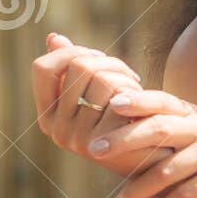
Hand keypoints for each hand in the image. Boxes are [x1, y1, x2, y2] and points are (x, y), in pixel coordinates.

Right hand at [31, 33, 161, 177]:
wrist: (153, 160)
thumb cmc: (124, 120)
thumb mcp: (94, 93)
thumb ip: (72, 68)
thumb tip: (54, 38)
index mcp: (48, 115)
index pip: (43, 68)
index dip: (70, 52)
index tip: (95, 56)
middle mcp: (57, 129)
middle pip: (78, 66)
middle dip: (107, 61)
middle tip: (125, 73)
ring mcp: (78, 138)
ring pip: (100, 78)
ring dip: (123, 76)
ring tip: (134, 89)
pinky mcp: (104, 143)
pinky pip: (118, 96)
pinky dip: (133, 91)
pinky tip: (142, 102)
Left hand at [91, 89, 196, 197]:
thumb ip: (168, 122)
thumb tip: (119, 112)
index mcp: (192, 115)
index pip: (161, 101)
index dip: (137, 100)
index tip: (111, 104)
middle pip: (158, 129)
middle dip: (124, 139)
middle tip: (94, 149)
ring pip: (168, 170)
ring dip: (137, 190)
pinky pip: (187, 195)